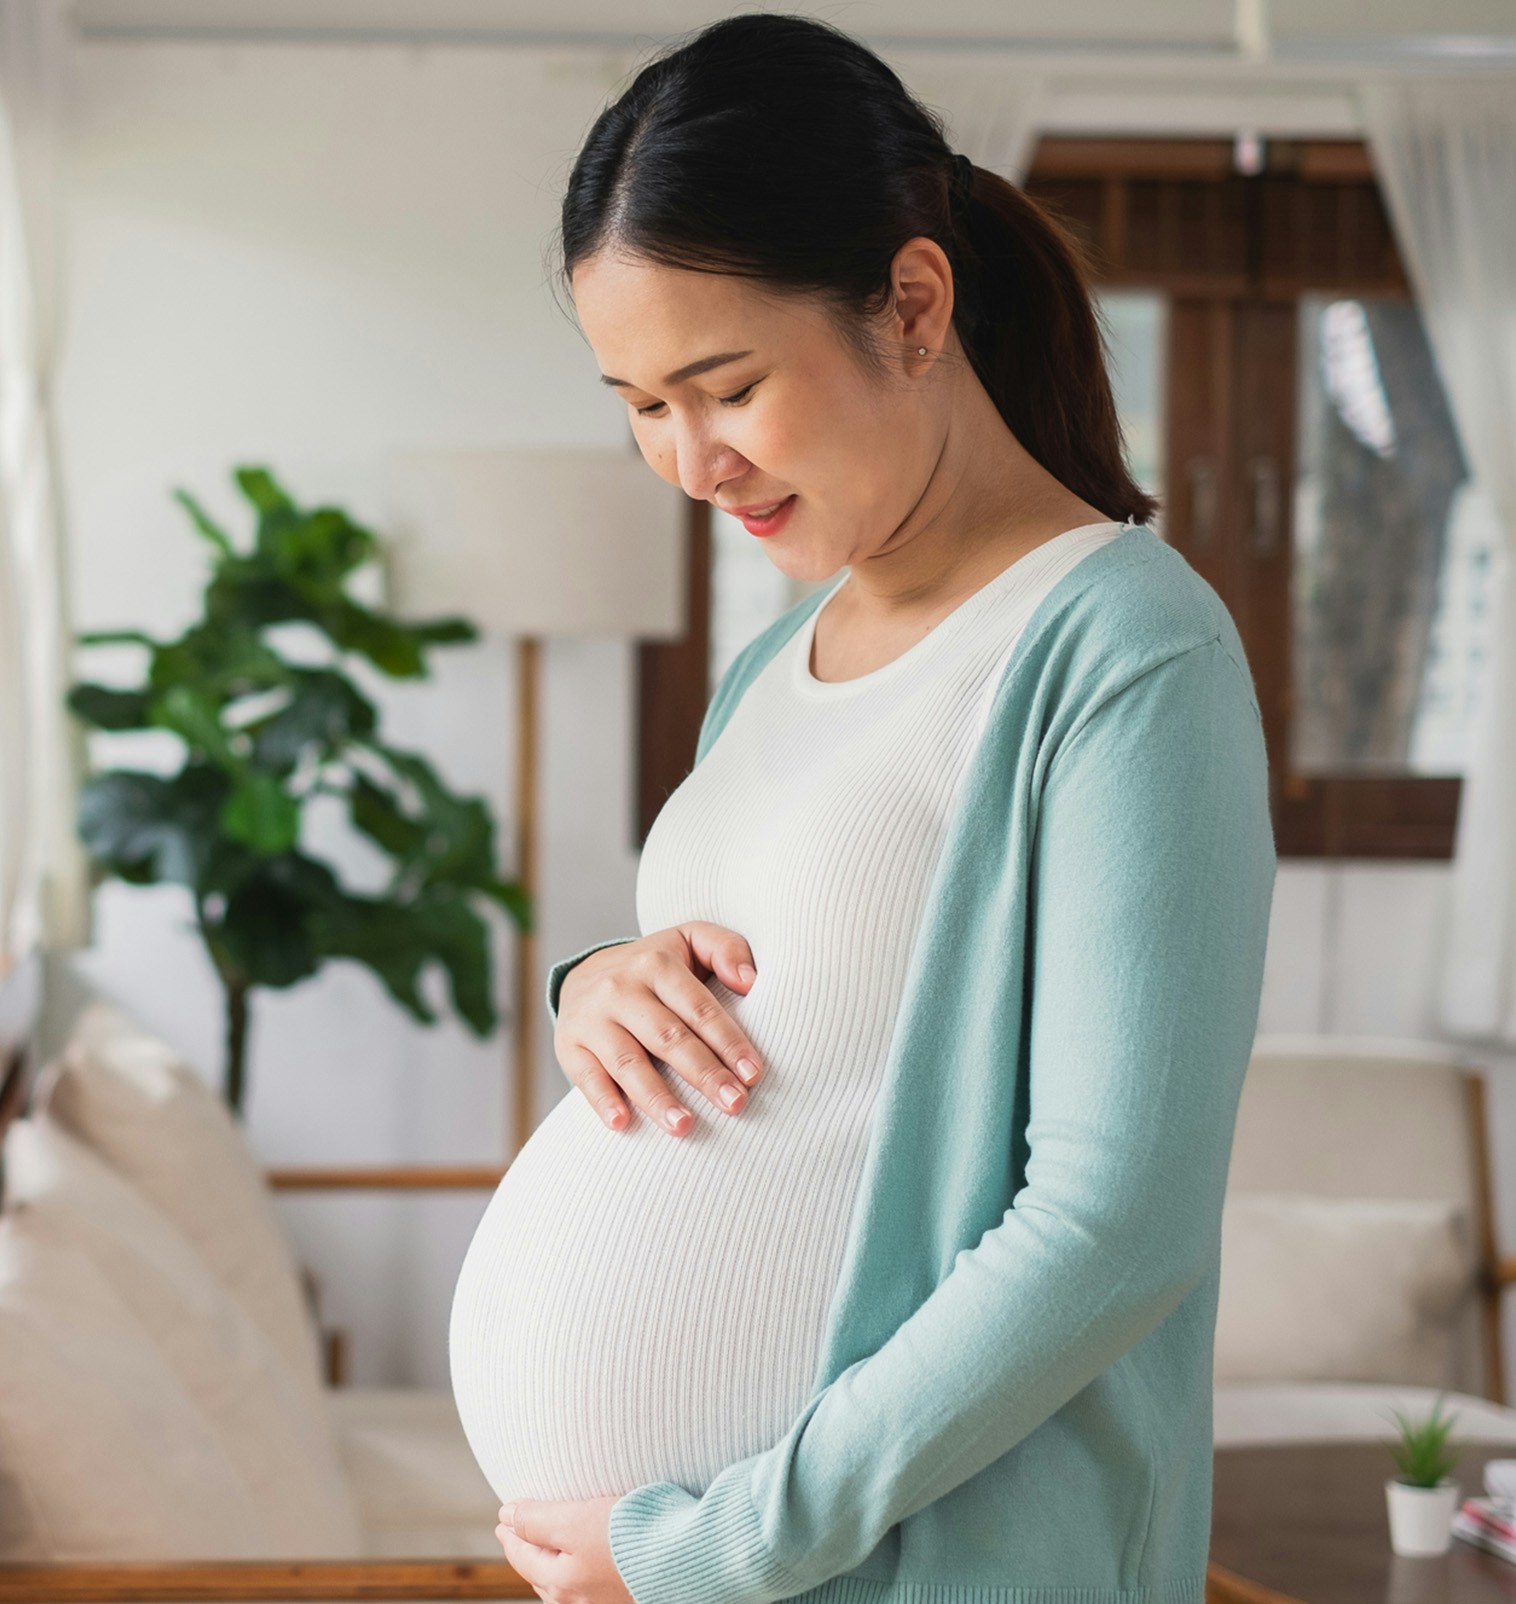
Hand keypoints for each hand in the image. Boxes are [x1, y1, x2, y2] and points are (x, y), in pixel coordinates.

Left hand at [496, 1495, 632, 1602]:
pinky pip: (589, 1585)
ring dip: (550, 1564)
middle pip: (541, 1575)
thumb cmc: (633, 1536)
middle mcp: (580, 1601)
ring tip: (545, 1548)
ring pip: (565, 1585)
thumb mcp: (577, 1521)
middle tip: (518, 1531)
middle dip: (528, 1552)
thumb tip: (506, 1516)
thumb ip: (538, 1520)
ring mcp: (605, 1601)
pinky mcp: (629, 1595)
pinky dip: (576, 1570)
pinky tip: (585, 1563)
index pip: (523, 1557)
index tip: (503, 1517)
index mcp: (562, 1584)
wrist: (690, 1556)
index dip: (511, 1533)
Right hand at [554, 921, 766, 1137]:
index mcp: (657, 964)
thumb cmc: (655, 967)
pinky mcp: (569, 1045)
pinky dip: (603, 1100)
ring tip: (684, 1126)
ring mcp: (592, 1019)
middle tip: (734, 1104)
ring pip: (628, 1061)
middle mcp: (621, 989)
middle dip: (704, 1074)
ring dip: (657, 1097)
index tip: (752, 1074)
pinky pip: (585, 1076)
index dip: (728, 1042)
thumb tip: (750, 982)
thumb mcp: (690, 941)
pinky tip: (622, 1123)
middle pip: (668, 1037)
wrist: (586, 974)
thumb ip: (726, 948)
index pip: (699, 1008)